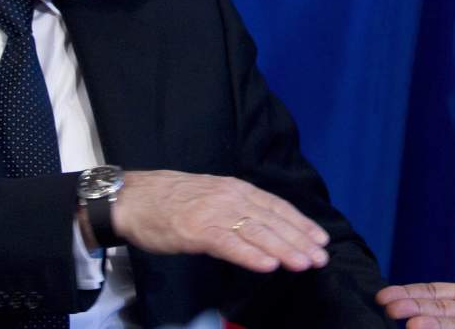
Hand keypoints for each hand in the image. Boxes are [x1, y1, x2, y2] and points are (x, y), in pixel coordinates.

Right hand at [110, 170, 329, 272]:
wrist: (132, 198)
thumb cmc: (170, 201)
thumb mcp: (211, 196)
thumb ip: (237, 209)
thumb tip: (264, 227)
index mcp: (236, 189)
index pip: (277, 206)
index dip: (300, 223)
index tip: (320, 239)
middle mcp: (231, 197)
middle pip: (273, 220)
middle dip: (300, 240)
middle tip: (321, 257)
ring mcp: (214, 213)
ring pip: (258, 232)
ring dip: (284, 249)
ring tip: (304, 263)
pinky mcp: (197, 230)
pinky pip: (230, 244)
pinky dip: (251, 255)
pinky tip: (269, 265)